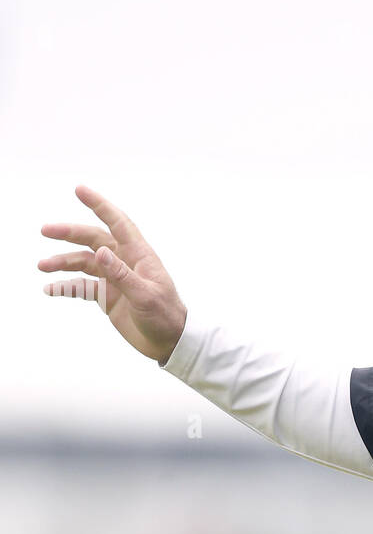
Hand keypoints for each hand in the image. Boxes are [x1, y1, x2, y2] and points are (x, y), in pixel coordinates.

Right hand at [38, 185, 186, 363]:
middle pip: (92, 240)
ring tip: (42, 266)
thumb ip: (123, 274)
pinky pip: (82, 287)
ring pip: (83, 263)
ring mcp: (114, 279)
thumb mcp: (145, 296)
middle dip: (69, 233)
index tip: (80, 190)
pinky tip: (50, 288)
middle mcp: (124, 262)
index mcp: (139, 255)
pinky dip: (66, 286)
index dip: (99, 206)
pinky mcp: (107, 296)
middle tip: (45, 230)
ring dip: (62, 262)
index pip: (118, 223)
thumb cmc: (166, 316)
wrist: (169, 343)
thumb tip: (101, 252)